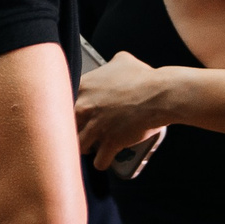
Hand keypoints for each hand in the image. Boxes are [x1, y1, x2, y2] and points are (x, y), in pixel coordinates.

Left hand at [77, 50, 172, 170]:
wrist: (161, 95)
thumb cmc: (145, 78)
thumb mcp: (123, 60)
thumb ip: (109, 64)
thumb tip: (111, 64)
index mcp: (84, 86)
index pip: (62, 102)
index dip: (69, 110)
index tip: (76, 115)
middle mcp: (84, 107)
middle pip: (66, 125)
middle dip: (74, 130)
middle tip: (82, 132)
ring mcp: (96, 126)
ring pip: (79, 145)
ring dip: (86, 148)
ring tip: (91, 148)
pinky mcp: (110, 142)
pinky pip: (99, 161)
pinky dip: (102, 162)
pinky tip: (104, 159)